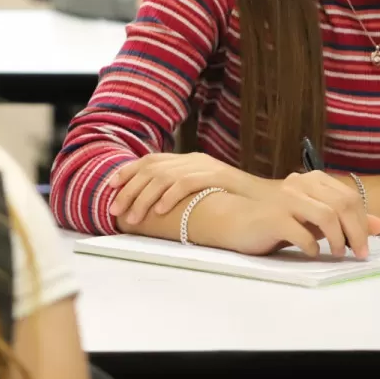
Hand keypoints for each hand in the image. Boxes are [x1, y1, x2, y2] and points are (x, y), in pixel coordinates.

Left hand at [107, 153, 261, 225]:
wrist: (270, 201)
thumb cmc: (235, 203)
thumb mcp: (203, 194)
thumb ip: (182, 193)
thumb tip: (152, 206)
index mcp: (189, 160)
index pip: (151, 159)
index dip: (128, 171)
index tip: (109, 188)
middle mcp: (194, 159)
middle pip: (151, 169)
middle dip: (128, 190)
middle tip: (115, 211)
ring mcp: (206, 166)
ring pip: (164, 177)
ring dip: (143, 198)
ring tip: (133, 218)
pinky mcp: (218, 176)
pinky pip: (187, 183)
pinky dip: (170, 196)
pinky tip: (160, 211)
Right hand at [210, 192, 379, 257]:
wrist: (235, 220)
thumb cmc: (278, 220)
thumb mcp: (314, 218)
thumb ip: (344, 219)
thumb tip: (379, 224)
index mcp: (314, 181)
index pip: (350, 197)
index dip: (362, 222)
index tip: (365, 246)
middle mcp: (301, 184)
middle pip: (342, 205)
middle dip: (356, 232)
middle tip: (360, 254)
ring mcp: (287, 199)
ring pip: (326, 215)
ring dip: (338, 239)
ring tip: (338, 254)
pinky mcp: (273, 218)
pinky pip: (302, 233)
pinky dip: (313, 246)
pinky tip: (313, 253)